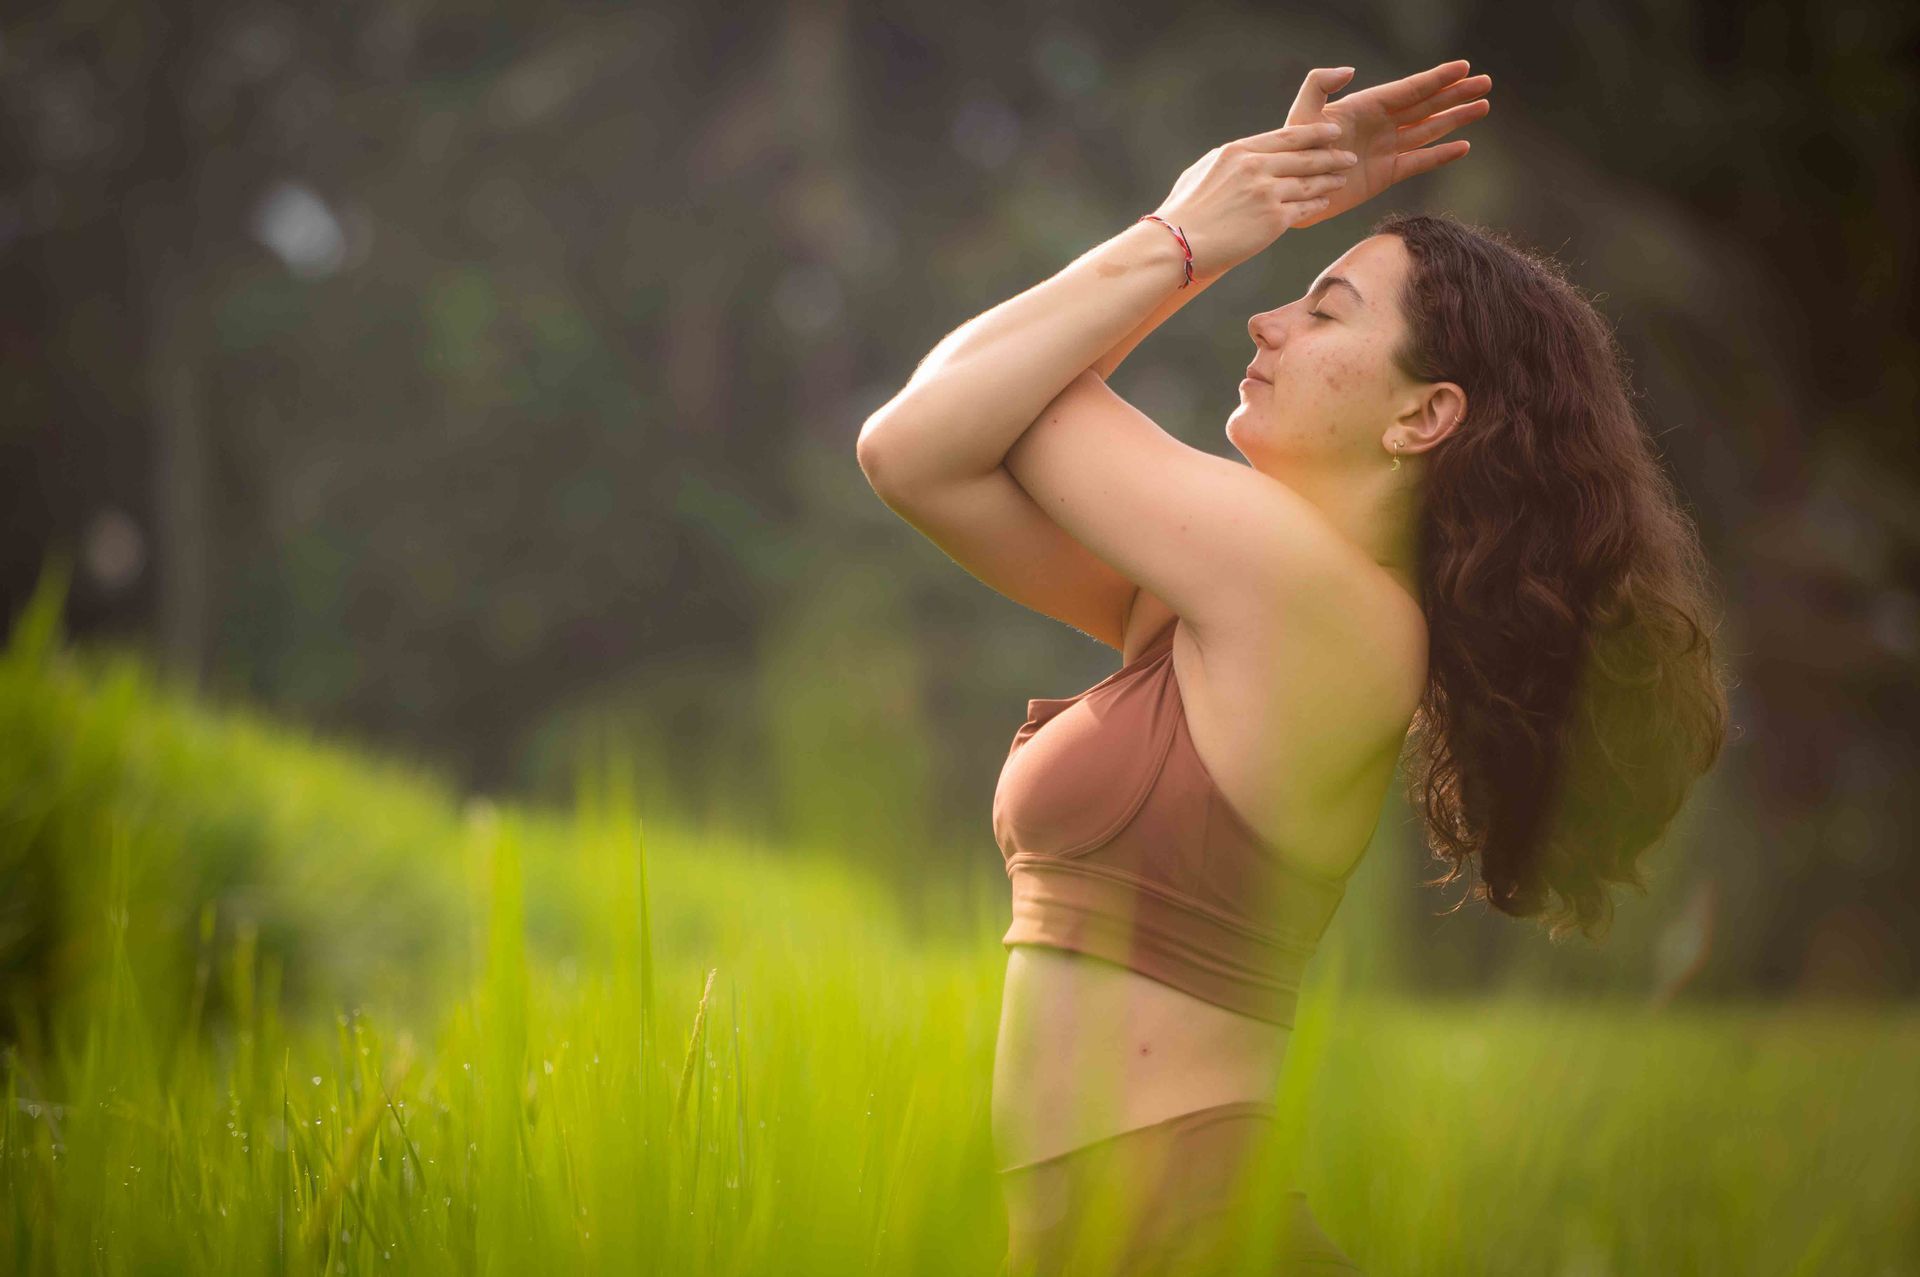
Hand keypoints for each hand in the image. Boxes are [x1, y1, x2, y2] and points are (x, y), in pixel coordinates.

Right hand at [1146, 119, 1355, 279]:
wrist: (1176, 244)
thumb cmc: (1183, 212)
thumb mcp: (1202, 171)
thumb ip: (1230, 162)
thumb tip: (1246, 158)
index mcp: (1238, 151)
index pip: (1287, 136)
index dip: (1315, 133)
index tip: (1332, 131)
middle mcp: (1256, 167)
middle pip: (1305, 156)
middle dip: (1331, 155)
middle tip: (1348, 156)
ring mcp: (1267, 193)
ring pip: (1309, 181)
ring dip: (1329, 179)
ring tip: (1342, 178)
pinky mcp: (1274, 220)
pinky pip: (1305, 208)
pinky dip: (1318, 203)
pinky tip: (1325, 201)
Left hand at [1282, 60, 1491, 229]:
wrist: (1291, 191)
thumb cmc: (1293, 150)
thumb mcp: (1302, 113)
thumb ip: (1319, 85)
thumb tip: (1350, 70)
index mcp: (1366, 106)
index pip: (1409, 89)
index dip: (1437, 79)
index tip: (1463, 67)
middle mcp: (1380, 125)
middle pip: (1426, 106)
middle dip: (1455, 94)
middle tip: (1485, 82)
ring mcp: (1386, 149)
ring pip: (1429, 130)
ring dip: (1455, 119)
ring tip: (1483, 106)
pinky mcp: (1385, 175)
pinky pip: (1419, 162)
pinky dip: (1441, 155)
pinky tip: (1463, 146)